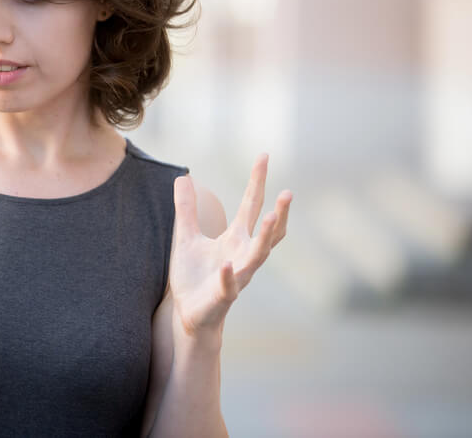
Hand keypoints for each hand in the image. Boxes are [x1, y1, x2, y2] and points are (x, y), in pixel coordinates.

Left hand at [170, 154, 291, 341]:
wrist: (189, 314)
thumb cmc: (194, 276)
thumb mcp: (186, 236)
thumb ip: (186, 208)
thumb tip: (183, 176)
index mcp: (235, 238)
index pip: (251, 205)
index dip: (257, 181)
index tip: (264, 156)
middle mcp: (242, 254)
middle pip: (266, 230)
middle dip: (279, 212)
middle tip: (288, 192)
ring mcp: (237, 276)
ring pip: (257, 257)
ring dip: (265, 238)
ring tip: (274, 217)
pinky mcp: (223, 296)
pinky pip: (230, 286)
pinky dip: (230, 276)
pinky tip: (227, 264)